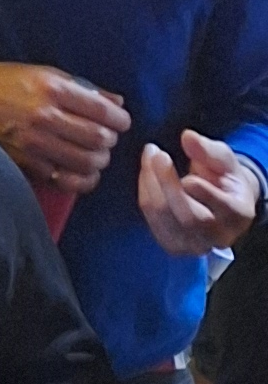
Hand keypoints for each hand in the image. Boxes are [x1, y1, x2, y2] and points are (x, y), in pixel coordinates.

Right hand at [0, 62, 127, 193]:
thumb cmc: (6, 82)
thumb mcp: (42, 72)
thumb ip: (82, 88)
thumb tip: (117, 103)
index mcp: (51, 88)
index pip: (102, 112)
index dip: (120, 120)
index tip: (121, 122)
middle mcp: (45, 116)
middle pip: (99, 139)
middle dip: (110, 140)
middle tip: (106, 137)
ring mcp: (36, 143)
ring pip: (88, 162)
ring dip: (99, 160)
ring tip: (94, 153)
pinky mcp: (27, 163)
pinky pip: (67, 181)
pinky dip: (83, 180)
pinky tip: (82, 172)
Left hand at [138, 130, 261, 254]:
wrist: (222, 199)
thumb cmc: (225, 177)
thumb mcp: (224, 159)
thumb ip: (209, 150)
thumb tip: (188, 138)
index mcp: (238, 215)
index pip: (217, 207)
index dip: (196, 186)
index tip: (172, 157)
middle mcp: (218, 236)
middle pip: (188, 218)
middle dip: (166, 182)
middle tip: (153, 151)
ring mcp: (195, 245)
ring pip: (165, 221)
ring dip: (149, 184)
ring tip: (148, 155)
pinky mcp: (174, 244)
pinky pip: (153, 222)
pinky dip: (145, 194)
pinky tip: (146, 173)